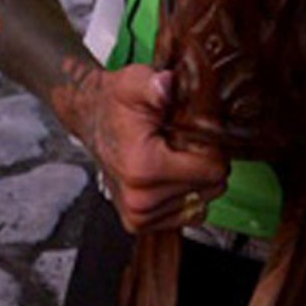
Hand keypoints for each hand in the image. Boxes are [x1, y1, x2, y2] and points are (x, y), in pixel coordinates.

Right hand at [74, 63, 230, 231]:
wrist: (92, 119)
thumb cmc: (116, 102)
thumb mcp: (135, 83)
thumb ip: (153, 85)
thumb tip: (167, 85)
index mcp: (143, 169)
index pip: (212, 170)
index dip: (213, 146)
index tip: (194, 131)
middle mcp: (139, 200)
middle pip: (210, 187)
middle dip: (205, 162)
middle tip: (183, 141)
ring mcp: (138, 216)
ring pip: (202, 200)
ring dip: (195, 178)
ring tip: (173, 155)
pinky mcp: (138, 223)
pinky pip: (187, 215)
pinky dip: (185, 194)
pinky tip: (170, 173)